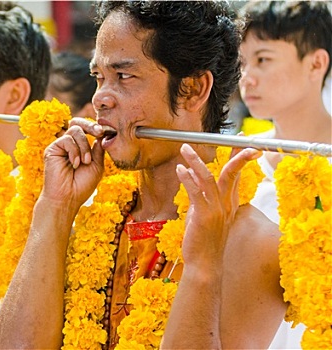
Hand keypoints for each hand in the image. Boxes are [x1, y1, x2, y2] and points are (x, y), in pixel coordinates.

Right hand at [41, 118, 104, 211]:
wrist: (68, 198)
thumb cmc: (82, 185)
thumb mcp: (97, 165)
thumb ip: (99, 149)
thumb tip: (103, 133)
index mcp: (81, 147)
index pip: (88, 130)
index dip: (98, 128)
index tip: (110, 131)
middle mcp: (70, 145)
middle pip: (79, 123)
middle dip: (91, 126)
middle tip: (100, 132)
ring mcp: (61, 146)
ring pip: (75, 130)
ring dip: (84, 146)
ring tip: (85, 162)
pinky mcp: (52, 149)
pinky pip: (66, 139)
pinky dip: (74, 151)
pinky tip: (74, 164)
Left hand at [176, 144, 261, 268]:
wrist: (205, 265)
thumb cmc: (204, 242)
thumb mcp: (204, 215)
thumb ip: (200, 196)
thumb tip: (192, 175)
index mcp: (229, 205)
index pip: (236, 176)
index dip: (239, 157)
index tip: (242, 141)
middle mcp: (226, 205)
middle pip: (231, 172)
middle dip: (234, 152)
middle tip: (235, 135)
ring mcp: (216, 210)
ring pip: (208, 177)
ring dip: (195, 160)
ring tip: (185, 148)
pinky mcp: (204, 216)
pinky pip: (195, 191)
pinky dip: (187, 177)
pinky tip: (180, 168)